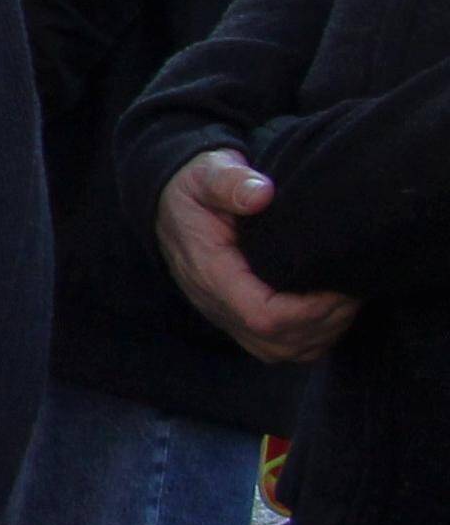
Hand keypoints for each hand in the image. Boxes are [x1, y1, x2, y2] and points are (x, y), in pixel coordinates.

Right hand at [157, 151, 355, 365]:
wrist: (171, 206)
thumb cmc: (196, 189)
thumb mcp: (206, 174)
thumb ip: (230, 181)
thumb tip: (262, 193)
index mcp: (210, 271)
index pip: (261, 315)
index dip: (308, 310)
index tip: (338, 285)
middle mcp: (216, 304)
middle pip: (278, 341)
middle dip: (325, 321)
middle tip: (352, 287)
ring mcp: (228, 317)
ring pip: (283, 351)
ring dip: (323, 331)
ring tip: (345, 298)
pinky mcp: (240, 321)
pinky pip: (281, 348)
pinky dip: (312, 337)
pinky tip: (328, 309)